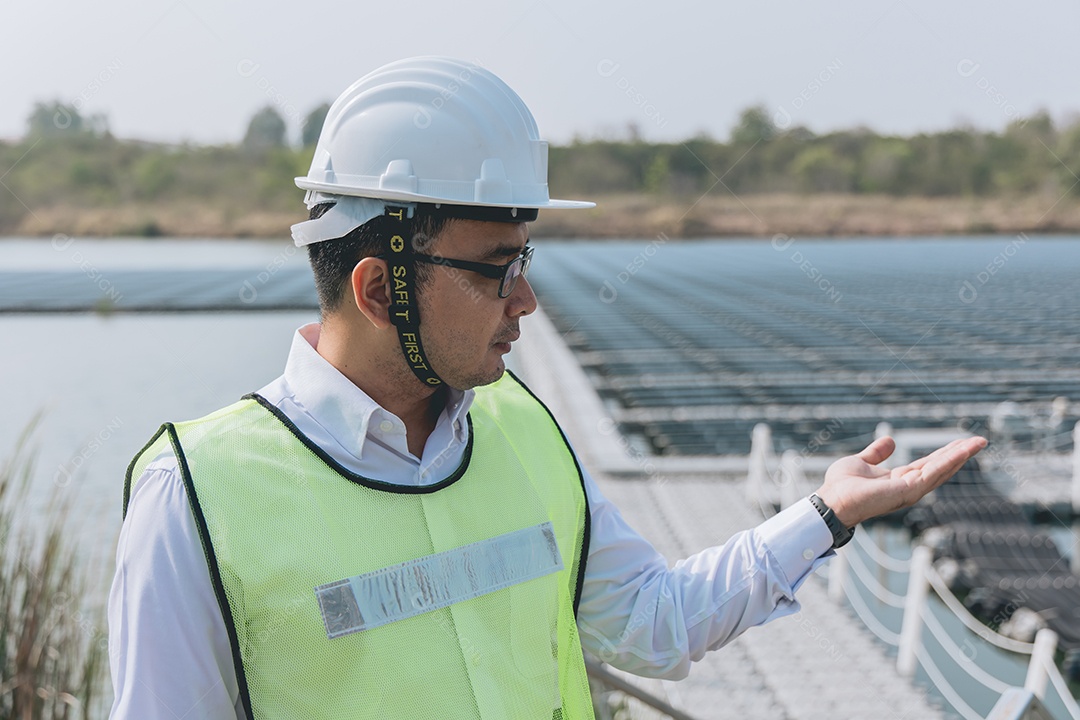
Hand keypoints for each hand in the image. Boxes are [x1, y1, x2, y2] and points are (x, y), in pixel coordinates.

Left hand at [814, 435, 987, 527]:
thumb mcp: (861, 462)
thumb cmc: (841, 486)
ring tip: (978, 443)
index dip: (945, 453)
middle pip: (941, 467)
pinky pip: (933, 473)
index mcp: (900, 479)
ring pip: (942, 469)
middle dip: (960, 454)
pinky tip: (962, 451)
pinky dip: (949, 462)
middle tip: (980, 441)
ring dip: (960, 456)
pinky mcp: (908, 491)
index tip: (961, 442)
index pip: (928, 464)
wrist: (831, 501)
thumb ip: (876, 454)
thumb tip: (890, 440)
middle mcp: (909, 486)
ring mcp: (910, 490)